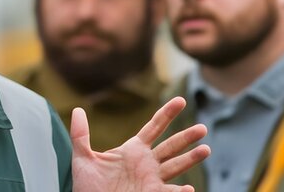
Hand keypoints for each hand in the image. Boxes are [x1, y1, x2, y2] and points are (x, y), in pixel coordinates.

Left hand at [71, 97, 209, 191]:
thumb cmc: (88, 186)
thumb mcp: (82, 158)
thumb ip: (80, 134)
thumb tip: (76, 110)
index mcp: (133, 149)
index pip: (154, 127)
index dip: (167, 113)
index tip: (181, 100)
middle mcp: (147, 163)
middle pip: (171, 146)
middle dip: (187, 137)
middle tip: (203, 128)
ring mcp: (151, 179)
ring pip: (176, 166)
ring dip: (191, 159)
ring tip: (206, 150)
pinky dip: (179, 191)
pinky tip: (189, 189)